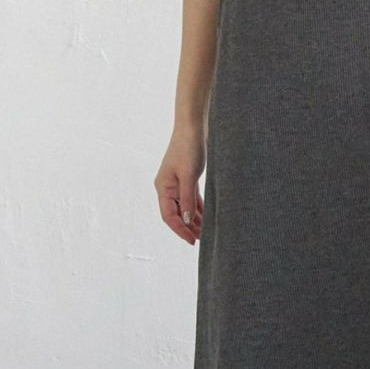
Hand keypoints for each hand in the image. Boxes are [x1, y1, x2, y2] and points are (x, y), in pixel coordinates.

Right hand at [154, 128, 204, 245]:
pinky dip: (198, 209)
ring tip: (206, 232)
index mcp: (163, 187)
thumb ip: (187, 198)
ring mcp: (177, 184)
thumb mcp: (189, 175)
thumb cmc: (188, 148)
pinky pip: (191, 199)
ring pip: (185, 208)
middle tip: (202, 240)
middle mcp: (167, 188)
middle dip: (188, 228)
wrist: (193, 127)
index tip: (192, 241)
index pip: (169, 216)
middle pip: (176, 214)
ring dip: (194, 220)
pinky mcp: (187, 179)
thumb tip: (187, 220)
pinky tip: (207, 218)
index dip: (180, 230)